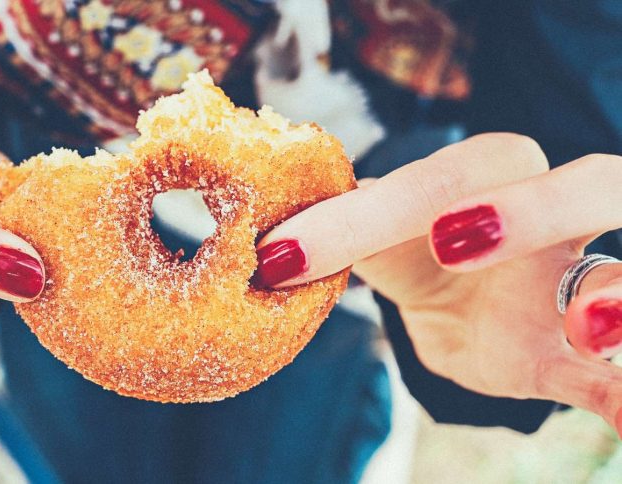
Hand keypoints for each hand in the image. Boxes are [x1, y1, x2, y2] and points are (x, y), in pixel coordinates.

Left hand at [255, 133, 621, 435]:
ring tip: (589, 327)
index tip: (300, 251)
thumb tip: (271, 247)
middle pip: (589, 184)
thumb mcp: (373, 237)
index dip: (378, 208)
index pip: (449, 174)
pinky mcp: (575, 357)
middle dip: (532, 209)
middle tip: (452, 242)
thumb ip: (338, 232)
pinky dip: (619, 392)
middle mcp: (555, 217)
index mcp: (493, 173)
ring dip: (614, 297)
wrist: (461, 305)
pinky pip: (610, 373)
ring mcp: (576, 286)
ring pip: (620, 276)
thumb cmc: (416, 250)